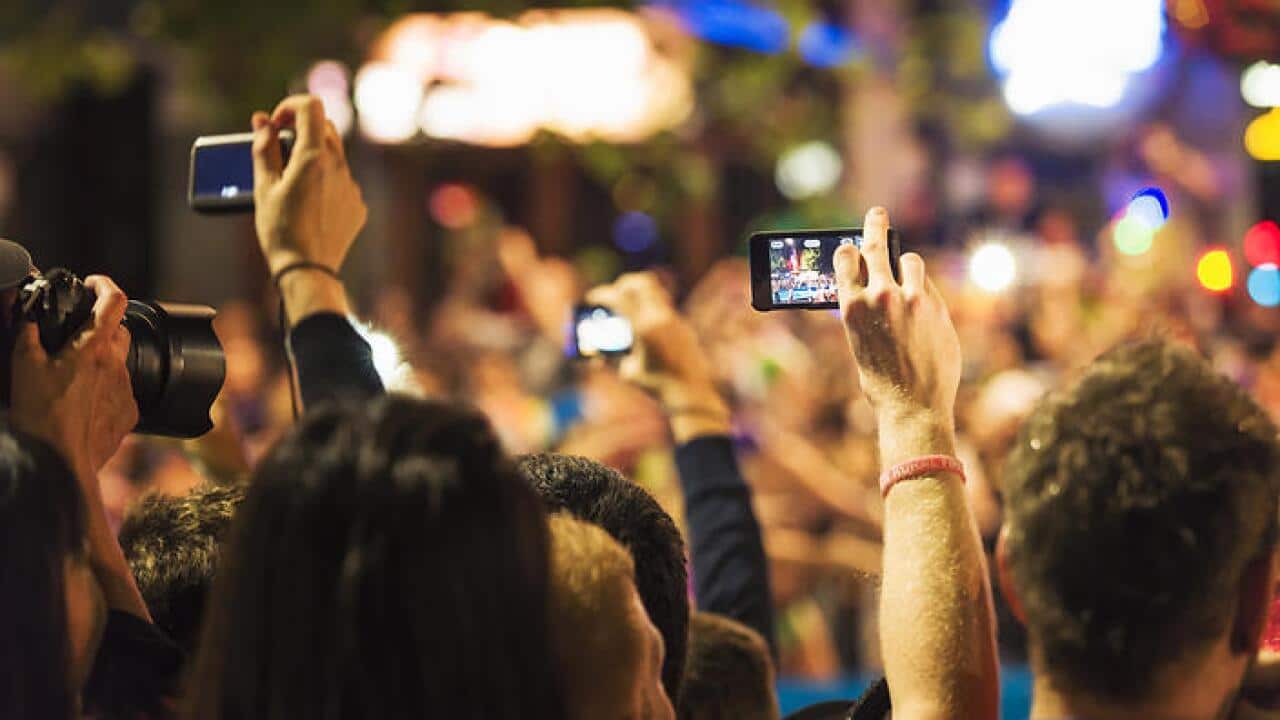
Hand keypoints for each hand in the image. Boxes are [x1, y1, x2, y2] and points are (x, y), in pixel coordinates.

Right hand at [10, 275, 138, 470]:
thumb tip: (26, 317)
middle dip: (102, 325)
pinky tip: (83, 399)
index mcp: (94, 348)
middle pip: (119, 331)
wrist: (58, 463)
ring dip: (102, 359)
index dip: (105, 285)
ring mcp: (126, 391)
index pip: (114, 301)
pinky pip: (122, 391)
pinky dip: (105, 388)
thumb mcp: (22, 367)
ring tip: (74, 372)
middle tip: (77, 332)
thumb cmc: (40, 416)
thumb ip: (26, 334)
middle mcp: (117, 366)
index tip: (93, 284)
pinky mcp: (129, 415)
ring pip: (121, 363)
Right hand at [251, 95, 366, 276]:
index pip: (311, 106)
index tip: (275, 123)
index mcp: (314, 157)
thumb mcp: (263, 187)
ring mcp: (352, 187)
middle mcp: (339, 167)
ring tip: (291, 182)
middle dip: (300, 130)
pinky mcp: (357, 205)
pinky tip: (308, 204)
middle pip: (324, 128)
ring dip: (313, 157)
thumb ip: (263, 149)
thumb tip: (262, 120)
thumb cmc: (280, 230)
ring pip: (334, 156)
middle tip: (278, 149)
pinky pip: (342, 182)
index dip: (290, 106)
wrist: (307, 271)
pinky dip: (325, 182)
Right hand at [586, 272, 729, 440]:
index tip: (593, 297)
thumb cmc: (656, 386)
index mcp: (644, 328)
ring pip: (656, 293)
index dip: (603, 294)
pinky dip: (651, 312)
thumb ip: (611, 360)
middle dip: (625, 284)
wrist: (691, 393)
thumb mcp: (628, 372)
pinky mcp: (684, 326)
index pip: (620, 298)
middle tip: (614, 293)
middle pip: (642, 282)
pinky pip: (664, 310)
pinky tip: (646, 332)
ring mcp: (675, 320)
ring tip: (629, 311)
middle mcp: (661, 318)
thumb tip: (593, 357)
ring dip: (640, 295)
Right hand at [834, 207, 960, 430]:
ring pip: (910, 260)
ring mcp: (911, 298)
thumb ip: (864, 312)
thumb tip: (872, 291)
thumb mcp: (859, 342)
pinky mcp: (937, 307)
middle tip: (877, 213)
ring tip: (906, 276)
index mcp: (850, 306)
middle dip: (875, 224)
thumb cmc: (880, 381)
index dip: (849, 249)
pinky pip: (929, 285)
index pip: (846, 257)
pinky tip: (922, 308)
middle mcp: (879, 295)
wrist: (913, 406)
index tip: (852, 244)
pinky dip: (923, 289)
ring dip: (906, 265)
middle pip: (876, 245)